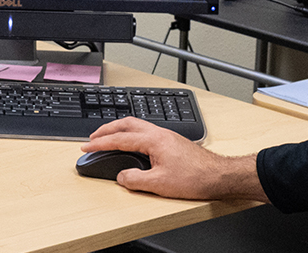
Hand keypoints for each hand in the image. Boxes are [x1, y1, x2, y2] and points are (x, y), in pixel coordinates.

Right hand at [82, 117, 267, 201]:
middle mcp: (159, 133)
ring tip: (109, 137)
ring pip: (136, 125)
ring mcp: (167, 135)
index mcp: (153, 140)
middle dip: (106, 129)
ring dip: (119, 129)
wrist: (219, 176)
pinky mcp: (173, 141)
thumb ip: (135, 180)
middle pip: (126, 123)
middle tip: (93, 136)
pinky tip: (133, 143)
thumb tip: (122, 177)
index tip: (87, 146)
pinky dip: (132, 134)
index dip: (100, 143)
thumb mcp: (159, 184)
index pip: (119, 139)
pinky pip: (145, 131)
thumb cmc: (196, 177)